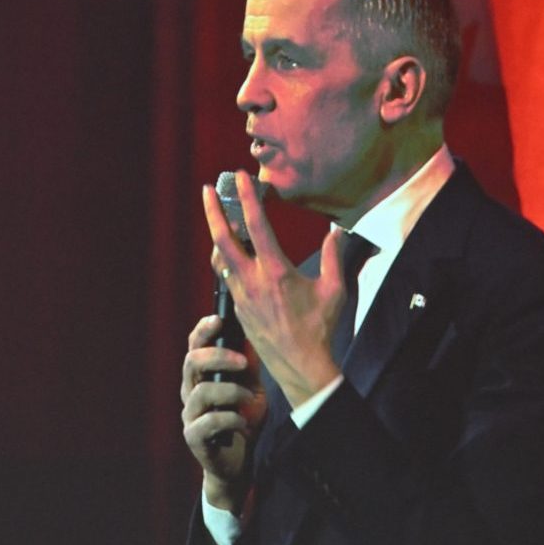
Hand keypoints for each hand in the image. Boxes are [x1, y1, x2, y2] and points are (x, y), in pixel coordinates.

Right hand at [181, 314, 266, 509]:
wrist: (240, 461)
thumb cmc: (243, 420)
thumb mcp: (251, 388)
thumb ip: (249, 365)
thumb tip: (255, 331)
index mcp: (201, 376)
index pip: (194, 346)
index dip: (203, 330)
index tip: (219, 319)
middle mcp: (190, 392)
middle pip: (191, 362)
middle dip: (218, 357)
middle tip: (243, 362)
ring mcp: (189, 415)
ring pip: (201, 392)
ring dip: (230, 392)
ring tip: (248, 399)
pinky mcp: (194, 437)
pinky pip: (208, 422)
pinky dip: (230, 419)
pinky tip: (243, 423)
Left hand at [203, 172, 345, 407]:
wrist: (301, 366)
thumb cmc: (320, 329)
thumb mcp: (334, 290)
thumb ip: (334, 257)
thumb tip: (336, 231)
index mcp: (276, 272)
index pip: (257, 225)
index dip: (248, 198)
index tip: (241, 178)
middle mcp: (253, 281)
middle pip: (223, 239)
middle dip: (213, 212)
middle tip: (207, 190)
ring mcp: (242, 296)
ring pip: (221, 258)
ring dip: (218, 235)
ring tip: (218, 219)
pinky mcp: (239, 309)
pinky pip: (227, 277)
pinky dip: (226, 260)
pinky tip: (230, 254)